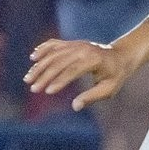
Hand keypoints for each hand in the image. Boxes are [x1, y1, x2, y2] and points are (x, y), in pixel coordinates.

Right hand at [26, 37, 141, 110]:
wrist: (120, 56)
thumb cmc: (115, 75)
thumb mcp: (108, 89)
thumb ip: (92, 97)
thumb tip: (75, 107)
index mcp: (93, 60)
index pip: (72, 71)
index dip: (59, 81)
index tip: (47, 91)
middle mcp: (83, 49)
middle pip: (59, 62)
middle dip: (44, 76)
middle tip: (33, 88)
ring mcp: (76, 44)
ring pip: (53, 54)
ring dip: (39, 66)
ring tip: (28, 78)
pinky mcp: (72, 43)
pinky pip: (54, 44)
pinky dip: (43, 49)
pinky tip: (33, 58)